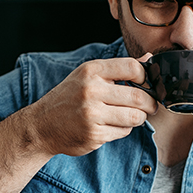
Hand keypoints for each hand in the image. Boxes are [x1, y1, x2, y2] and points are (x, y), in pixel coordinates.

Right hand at [19, 54, 156, 156]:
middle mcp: (91, 90)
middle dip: (150, 103)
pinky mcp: (94, 134)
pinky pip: (123, 131)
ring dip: (138, 118)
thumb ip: (118, 69)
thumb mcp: (88, 76)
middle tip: (150, 106)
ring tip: (131, 116)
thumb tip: (150, 58)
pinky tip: (111, 125)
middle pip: (138, 96)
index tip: (145, 84)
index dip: (145, 76)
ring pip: (135, 117)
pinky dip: (123, 129)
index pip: (132, 67)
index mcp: (91, 71)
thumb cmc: (69, 98)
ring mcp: (92, 114)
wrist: (42, 125)